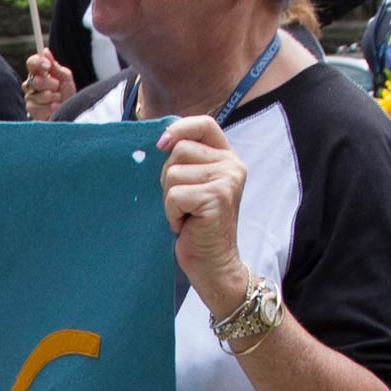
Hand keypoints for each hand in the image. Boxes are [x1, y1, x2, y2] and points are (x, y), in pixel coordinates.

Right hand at [23, 47, 75, 121]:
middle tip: (58, 88)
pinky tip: (55, 108)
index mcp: (38, 73)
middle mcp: (30, 84)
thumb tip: (45, 51)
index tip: (48, 66)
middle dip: (52, 85)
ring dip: (55, 98)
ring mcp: (30, 97)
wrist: (69, 112)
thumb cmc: (67, 93)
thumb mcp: (66, 78)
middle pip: (36, 81)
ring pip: (42, 95)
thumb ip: (55, 66)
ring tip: (58, 100)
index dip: (38, 63)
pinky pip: (42, 108)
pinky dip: (53, 108)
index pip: (31, 63)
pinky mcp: (31, 111)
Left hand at [156, 114, 251, 314]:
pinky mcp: (217, 197)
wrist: (213, 265)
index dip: (179, 129)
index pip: (204, 124)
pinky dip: (171, 213)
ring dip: (169, 198)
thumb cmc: (196, 227)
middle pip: (180, 150)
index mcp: (227, 158)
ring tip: (184, 215)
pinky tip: (184, 225)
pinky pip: (175, 194)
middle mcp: (232, 165)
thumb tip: (158, 139)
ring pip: (174, 172)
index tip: (161, 145)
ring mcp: (227, 180)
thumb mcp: (192, 186)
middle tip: (181, 203)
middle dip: (168, 177)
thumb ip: (185, 161)